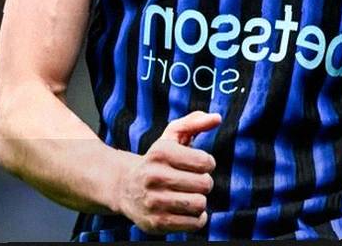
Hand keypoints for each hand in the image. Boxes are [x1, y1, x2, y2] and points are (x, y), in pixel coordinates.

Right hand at [115, 110, 220, 233]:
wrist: (125, 188)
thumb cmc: (157, 160)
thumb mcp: (171, 137)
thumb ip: (195, 123)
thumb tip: (217, 118)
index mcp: (160, 153)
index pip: (205, 161)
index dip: (207, 163)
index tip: (198, 164)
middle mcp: (154, 177)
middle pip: (205, 184)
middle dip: (204, 183)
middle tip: (192, 182)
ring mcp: (154, 202)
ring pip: (200, 204)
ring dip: (200, 201)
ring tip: (188, 196)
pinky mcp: (157, 223)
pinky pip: (194, 223)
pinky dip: (197, 218)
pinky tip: (186, 211)